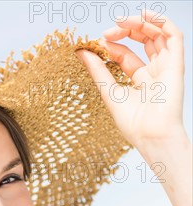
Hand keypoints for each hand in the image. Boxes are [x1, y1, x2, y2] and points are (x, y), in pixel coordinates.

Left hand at [75, 10, 185, 148]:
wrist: (151, 135)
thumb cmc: (134, 124)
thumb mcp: (109, 92)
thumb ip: (98, 71)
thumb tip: (82, 52)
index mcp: (139, 81)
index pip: (126, 55)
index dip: (113, 45)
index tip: (98, 43)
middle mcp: (154, 73)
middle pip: (143, 41)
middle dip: (126, 30)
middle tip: (108, 31)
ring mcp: (166, 67)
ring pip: (158, 35)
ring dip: (141, 23)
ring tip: (122, 20)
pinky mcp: (176, 64)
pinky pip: (174, 36)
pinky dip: (161, 22)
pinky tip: (145, 16)